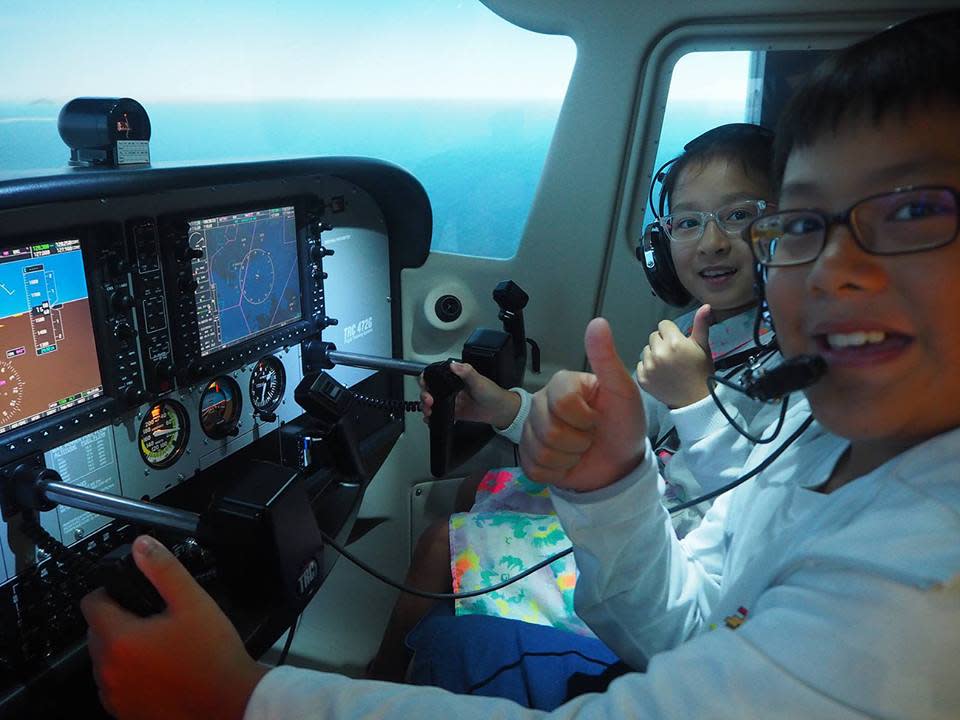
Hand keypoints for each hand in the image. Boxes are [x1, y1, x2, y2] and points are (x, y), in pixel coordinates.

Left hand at [81, 535, 268, 719]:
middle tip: (153, 618)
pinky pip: (115, 686)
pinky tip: (159, 670)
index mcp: (120, 639)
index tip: (131, 593)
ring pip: (105, 661)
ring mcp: (115, 696)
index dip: (110, 591)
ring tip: (159, 645)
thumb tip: (143, 545)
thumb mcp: (193, 601)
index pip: (91, 603)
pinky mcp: (125, 713)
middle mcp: (109, 671)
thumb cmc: (213, 656)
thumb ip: (163, 570)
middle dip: (117, 620)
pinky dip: (130, 676)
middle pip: (96, 632)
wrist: (230, 702)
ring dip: (122, 650)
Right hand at [419, 361, 519, 428]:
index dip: (426, 379)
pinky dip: (432, 418)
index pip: (435, 375)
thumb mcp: (479, 380)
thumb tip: (454, 365)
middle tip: (429, 401)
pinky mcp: (453, 413)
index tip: (424, 383)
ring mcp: (450, 401)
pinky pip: (438, 414)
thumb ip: (467, 372)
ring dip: (426, 407)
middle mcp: (450, 388)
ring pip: (431, 403)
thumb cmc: (491, 393)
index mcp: (454, 378)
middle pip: (429, 390)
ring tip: (429, 412)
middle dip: (424, 395)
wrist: (499, 410)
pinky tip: (431, 419)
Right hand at [519, 318, 645, 491]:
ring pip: (541, 450)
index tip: (597, 418)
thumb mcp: (622, 391)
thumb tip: (597, 322)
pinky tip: (568, 463)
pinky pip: (535, 467)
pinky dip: (558, 471)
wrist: (620, 464)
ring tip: (580, 450)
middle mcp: (541, 404)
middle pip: (548, 428)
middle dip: (578, 440)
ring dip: (570, 457)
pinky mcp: (528, 458)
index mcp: (562, 385)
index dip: (583, 417)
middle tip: (590, 437)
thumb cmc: (622, 424)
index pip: (561, 401)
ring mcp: (531, 431)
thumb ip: (606, 358)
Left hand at [636, 304, 713, 408]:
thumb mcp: (703, 347)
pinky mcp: (642, 378)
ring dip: (654, 354)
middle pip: (653, 336)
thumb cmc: (701, 371)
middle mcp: (659, 353)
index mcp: (674, 342)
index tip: (678, 342)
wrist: (695, 400)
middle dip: (662, 342)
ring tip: (667, 365)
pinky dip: (648, 368)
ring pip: (646, 350)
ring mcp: (649, 366)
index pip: (663, 325)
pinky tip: (661, 374)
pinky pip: (640, 364)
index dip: (671, 332)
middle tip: (674, 355)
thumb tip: (705, 306)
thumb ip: (700, 325)